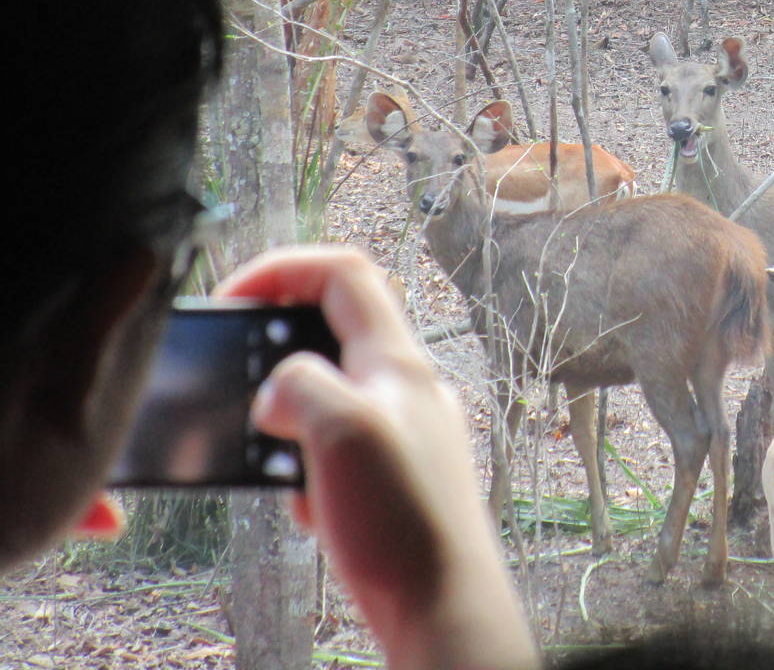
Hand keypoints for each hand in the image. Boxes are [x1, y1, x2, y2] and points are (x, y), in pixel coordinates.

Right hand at [216, 246, 538, 669]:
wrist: (442, 607)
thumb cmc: (404, 521)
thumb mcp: (341, 430)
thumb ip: (300, 385)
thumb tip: (279, 389)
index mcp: (398, 361)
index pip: (345, 273)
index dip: (284, 268)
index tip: (231, 297)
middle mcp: (407, 387)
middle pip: (333, 331)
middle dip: (277, 357)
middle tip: (244, 394)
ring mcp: (405, 431)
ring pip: (329, 397)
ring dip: (289, 426)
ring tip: (280, 469)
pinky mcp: (396, 477)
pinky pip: (335, 453)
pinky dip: (308, 472)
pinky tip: (309, 509)